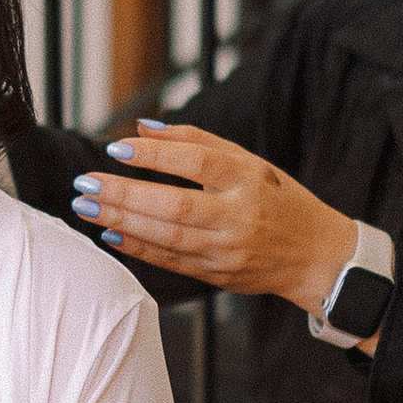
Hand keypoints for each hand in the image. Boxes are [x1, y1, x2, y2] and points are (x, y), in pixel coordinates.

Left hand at [71, 124, 359, 314]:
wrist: (317, 257)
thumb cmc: (278, 200)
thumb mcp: (250, 162)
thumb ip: (197, 141)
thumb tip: (143, 127)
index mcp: (250, 178)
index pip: (198, 162)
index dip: (155, 156)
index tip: (115, 149)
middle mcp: (240, 215)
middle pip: (175, 205)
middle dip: (124, 194)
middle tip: (85, 183)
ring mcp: (229, 250)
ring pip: (168, 237)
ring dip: (121, 221)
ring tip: (86, 207)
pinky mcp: (219, 275)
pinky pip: (171, 261)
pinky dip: (138, 248)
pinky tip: (110, 233)